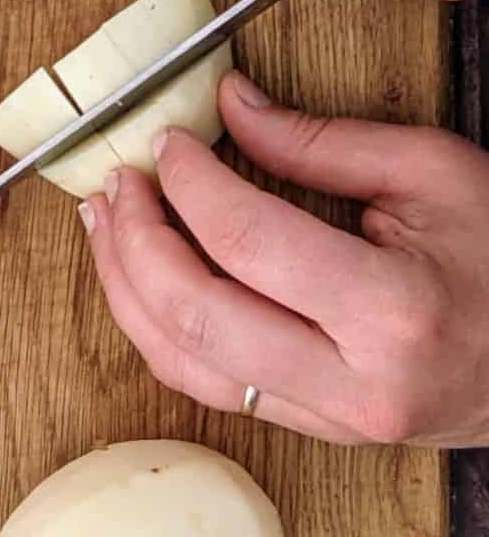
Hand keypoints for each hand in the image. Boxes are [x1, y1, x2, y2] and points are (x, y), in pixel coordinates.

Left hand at [82, 70, 488, 445]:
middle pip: (196, 314)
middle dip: (136, 241)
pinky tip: (138, 279)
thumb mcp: (431, 174)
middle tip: (119, 182)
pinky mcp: (314, 430)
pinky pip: (209, 385)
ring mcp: (331, 420)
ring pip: (185, 363)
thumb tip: (228, 106)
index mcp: (392, 312)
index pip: (247, 242)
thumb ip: (319, 143)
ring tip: (105, 224)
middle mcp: (354, 383)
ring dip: (126, 289)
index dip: (190, 185)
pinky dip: (159, 329)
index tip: (167, 143)